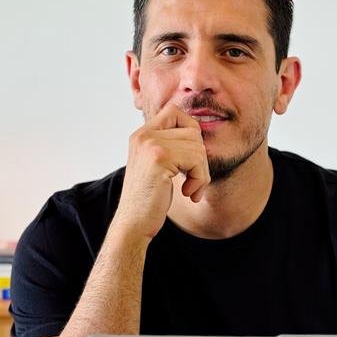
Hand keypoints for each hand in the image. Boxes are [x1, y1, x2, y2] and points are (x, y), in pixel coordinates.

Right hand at [111, 104, 210, 239]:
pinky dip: (200, 179)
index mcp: (141, 135)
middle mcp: (143, 135)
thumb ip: (171, 146)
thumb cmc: (149, 200)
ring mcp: (150, 145)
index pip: (175, 112)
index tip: (190, 159)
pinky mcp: (159, 159)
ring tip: (191, 189)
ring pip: (198, 147)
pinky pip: (196, 160)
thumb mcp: (158, 166)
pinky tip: (188, 194)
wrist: (133, 224)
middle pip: (192, 131)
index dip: (191, 132)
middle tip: (194, 181)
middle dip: (200, 158)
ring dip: (202, 172)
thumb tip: (199, 132)